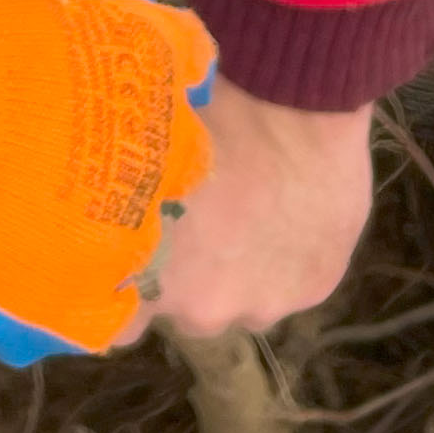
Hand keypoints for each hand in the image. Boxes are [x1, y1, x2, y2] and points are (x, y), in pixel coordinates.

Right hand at [0, 0, 217, 363]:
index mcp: (146, 52)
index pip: (189, 55)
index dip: (143, 62)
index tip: (103, 68)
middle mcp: (156, 142)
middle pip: (183, 152)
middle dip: (137, 150)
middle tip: (63, 147)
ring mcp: (122, 228)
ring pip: (145, 234)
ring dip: (103, 224)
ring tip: (31, 218)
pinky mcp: (78, 302)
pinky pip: (111, 313)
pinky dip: (79, 298)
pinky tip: (33, 277)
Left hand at [137, 82, 373, 340]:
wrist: (289, 106)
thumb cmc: (198, 120)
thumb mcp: (142, 170)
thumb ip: (134, 224)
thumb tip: (120, 229)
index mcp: (148, 280)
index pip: (119, 326)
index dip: (126, 297)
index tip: (127, 269)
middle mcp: (204, 308)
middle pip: (186, 312)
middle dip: (187, 280)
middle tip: (197, 227)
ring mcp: (263, 303)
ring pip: (244, 304)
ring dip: (240, 276)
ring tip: (248, 220)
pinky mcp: (314, 289)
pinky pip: (291, 286)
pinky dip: (288, 262)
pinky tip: (287, 214)